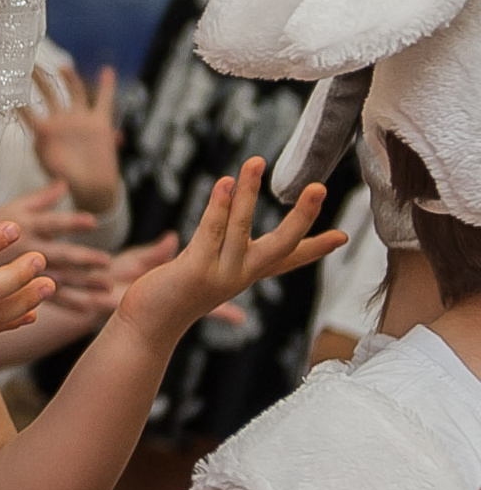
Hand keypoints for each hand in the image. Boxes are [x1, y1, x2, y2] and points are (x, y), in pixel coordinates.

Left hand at [24, 64, 121, 213]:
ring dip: (69, 78)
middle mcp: (61, 121)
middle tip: (30, 64)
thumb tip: (40, 139)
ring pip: (74, 91)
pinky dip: (107, 86)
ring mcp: (80, 119)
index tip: (8, 85)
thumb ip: (46, 155)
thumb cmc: (66, 180)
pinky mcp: (99, 122)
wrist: (90, 187)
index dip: (18, 100)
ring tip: (62, 66)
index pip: (27, 111)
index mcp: (44, 131)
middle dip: (40, 79)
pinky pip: (105, 101)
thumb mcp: (51, 169)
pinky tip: (107, 71)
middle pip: (49, 94)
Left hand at [113, 159, 344, 349]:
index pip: (288, 259)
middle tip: (320, 188)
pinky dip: (219, 206)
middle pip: (282, 244)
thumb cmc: (169, 297)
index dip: (316, 248)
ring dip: (248, 192)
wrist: (146, 328)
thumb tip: (217, 223)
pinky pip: (211, 232)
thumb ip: (213, 246)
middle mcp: (239, 275)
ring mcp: (220, 274)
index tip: (344, 236)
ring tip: (256, 161)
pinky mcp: (196, 271)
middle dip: (303, 216)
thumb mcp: (200, 268)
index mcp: (245, 274)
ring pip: (242, 227)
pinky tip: (225, 182)